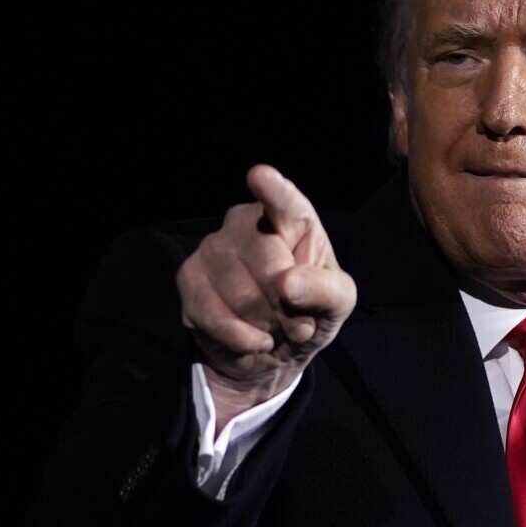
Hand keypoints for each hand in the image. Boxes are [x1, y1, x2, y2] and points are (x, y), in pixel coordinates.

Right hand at [176, 164, 356, 431]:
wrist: (272, 350)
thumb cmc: (311, 311)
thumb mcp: (338, 304)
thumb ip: (325, 291)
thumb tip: (288, 284)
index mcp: (291, 218)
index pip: (283, 201)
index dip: (272, 190)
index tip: (261, 176)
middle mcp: (245, 222)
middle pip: (265, 260)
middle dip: (286, 303)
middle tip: (299, 323)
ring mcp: (212, 247)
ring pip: (239, 293)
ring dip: (265, 325)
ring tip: (275, 329)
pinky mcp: (188, 278)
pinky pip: (212, 314)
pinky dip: (240, 338)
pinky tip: (254, 340)